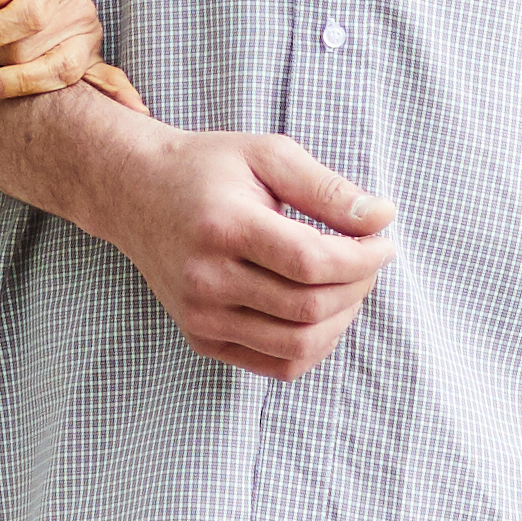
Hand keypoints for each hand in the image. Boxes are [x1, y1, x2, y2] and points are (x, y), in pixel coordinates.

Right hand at [84, 124, 398, 377]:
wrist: (137, 195)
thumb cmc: (209, 170)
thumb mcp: (269, 155)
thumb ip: (328, 188)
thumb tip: (384, 218)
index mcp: (224, 227)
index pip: (310, 262)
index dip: (362, 259)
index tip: (383, 242)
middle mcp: (206, 279)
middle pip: (309, 306)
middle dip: (358, 286)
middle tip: (368, 260)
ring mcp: (200, 316)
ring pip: (298, 345)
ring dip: (341, 319)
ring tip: (347, 285)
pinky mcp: (202, 338)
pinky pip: (278, 365)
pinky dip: (314, 345)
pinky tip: (321, 312)